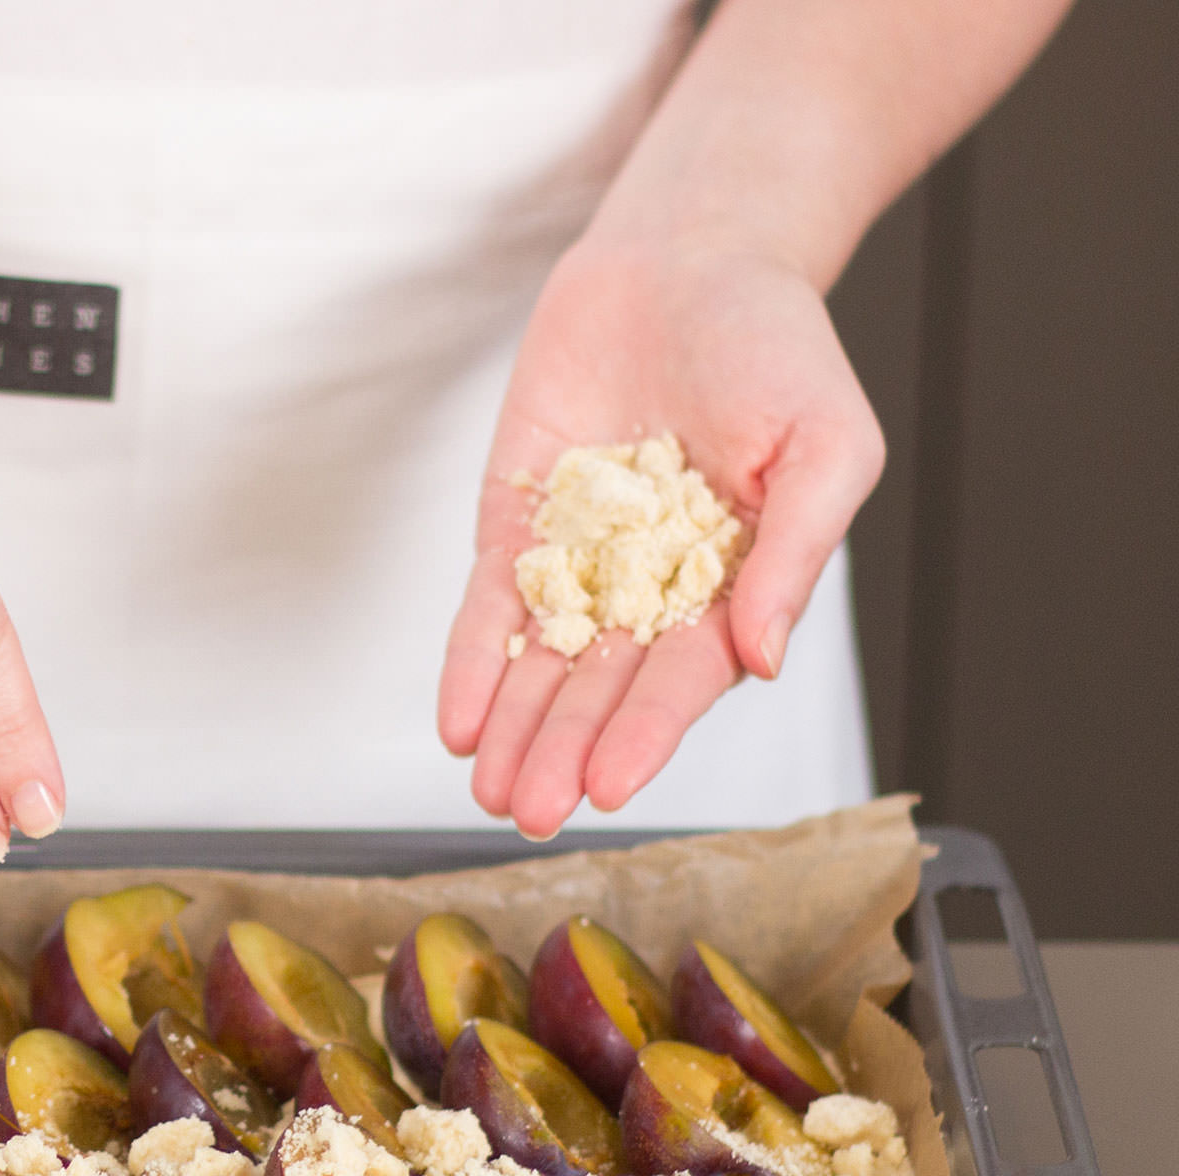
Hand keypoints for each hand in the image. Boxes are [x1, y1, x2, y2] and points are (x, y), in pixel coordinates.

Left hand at [436, 236, 884, 837]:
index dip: (646, 733)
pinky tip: (457, 720)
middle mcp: (651, 590)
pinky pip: (487, 605)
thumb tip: (762, 659)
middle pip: (600, 687)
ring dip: (512, 728)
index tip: (609, 785)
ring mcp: (579, 561)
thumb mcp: (825, 444)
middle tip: (533, 812)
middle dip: (563, 750)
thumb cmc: (777, 346)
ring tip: (486, 789)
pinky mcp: (516, 524)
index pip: (684, 677)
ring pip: (539, 663)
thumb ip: (794, 553)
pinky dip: (469, 662)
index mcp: (732, 586)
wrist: (689, 256)